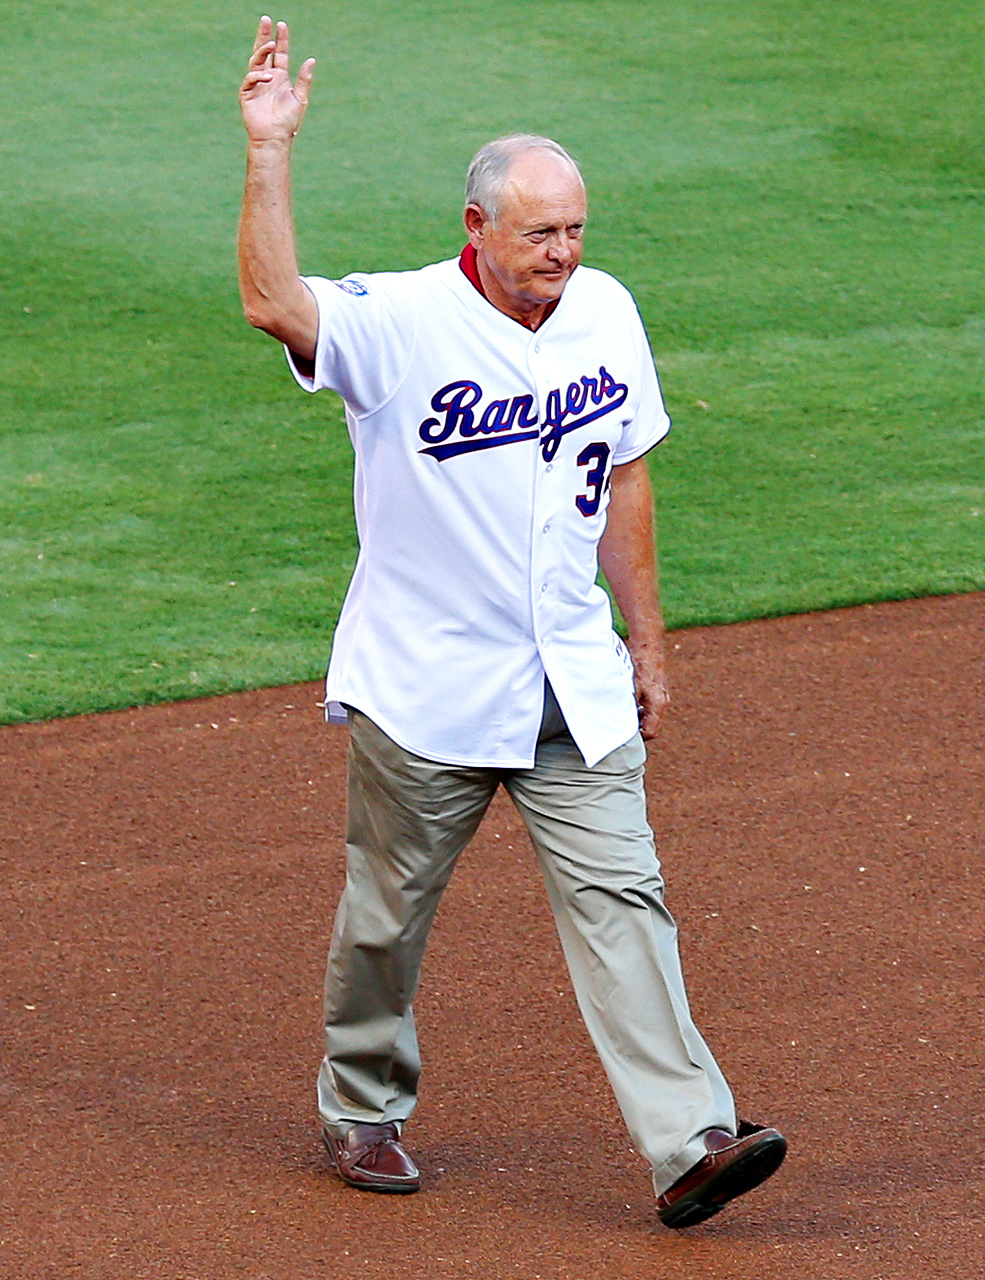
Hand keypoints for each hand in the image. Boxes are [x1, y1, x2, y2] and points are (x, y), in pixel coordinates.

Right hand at [239, 16, 315, 144]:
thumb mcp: (300, 98)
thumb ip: (304, 79)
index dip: (281, 39)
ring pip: (256, 61)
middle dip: (264, 35)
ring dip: (263, 50)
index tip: (282, 24)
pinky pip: (250, 79)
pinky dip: (258, 75)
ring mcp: (256, 84)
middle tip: (266, 19)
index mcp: (280, 78)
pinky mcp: (247, 94)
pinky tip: (268, 77)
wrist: (275, 138)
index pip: (280, 54)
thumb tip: (311, 60)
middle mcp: (267, 78)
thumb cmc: (288, 122)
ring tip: (271, 44)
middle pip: (264, 52)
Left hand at [629, 642, 669, 739]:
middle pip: (651, 725)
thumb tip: (619, 721)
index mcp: (657, 705)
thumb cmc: (639, 667)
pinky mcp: (657, 690)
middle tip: (621, 727)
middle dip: (637, 728)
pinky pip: (649, 706)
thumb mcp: (631, 688)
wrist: (648, 647)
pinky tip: (628, 701)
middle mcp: (662, 703)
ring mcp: (661, 696)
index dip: (638, 737)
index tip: (624, 736)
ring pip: (650, 716)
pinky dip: (639, 708)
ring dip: (637, 718)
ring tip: (623, 714)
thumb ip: (627, 706)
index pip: (650, 732)